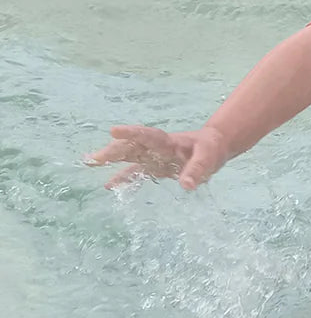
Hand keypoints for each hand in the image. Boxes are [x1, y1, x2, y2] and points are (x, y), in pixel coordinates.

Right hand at [83, 125, 231, 190]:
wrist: (213, 148)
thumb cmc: (211, 149)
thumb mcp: (209, 158)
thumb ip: (197, 170)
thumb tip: (186, 186)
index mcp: (169, 142)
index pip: (148, 136)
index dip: (131, 133)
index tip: (113, 131)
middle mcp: (157, 148)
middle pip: (132, 146)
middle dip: (113, 150)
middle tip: (93, 158)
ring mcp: (154, 156)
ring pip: (129, 156)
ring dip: (111, 159)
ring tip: (89, 162)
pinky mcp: (155, 167)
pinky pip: (136, 171)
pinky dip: (123, 177)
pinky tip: (108, 186)